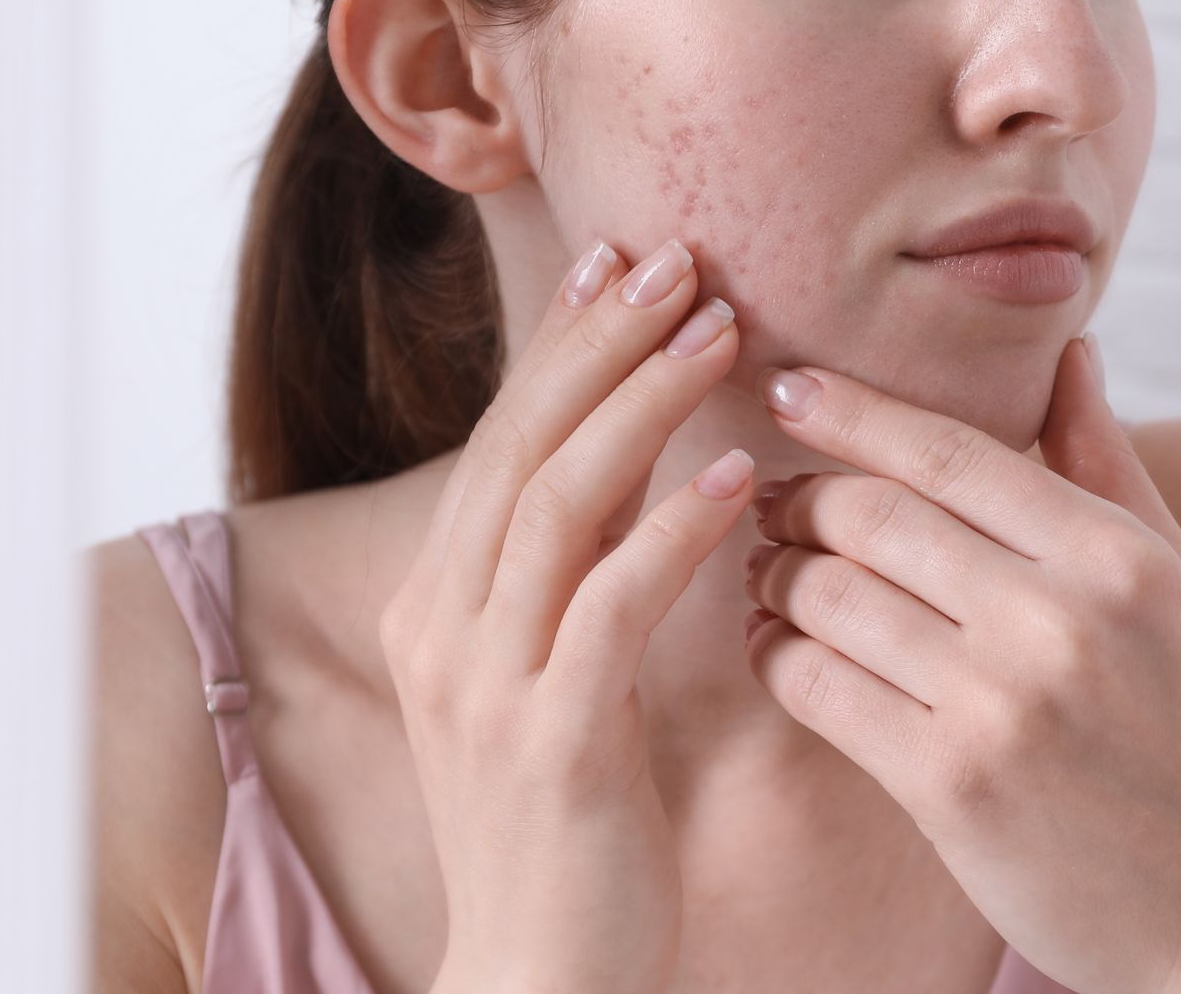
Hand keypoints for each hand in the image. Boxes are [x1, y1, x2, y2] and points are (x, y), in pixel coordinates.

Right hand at [380, 236, 752, 993]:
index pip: (505, 438)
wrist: (538, 975)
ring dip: (643, 405)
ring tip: (722, 332)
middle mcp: (448, 625)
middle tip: (682, 259)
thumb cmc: (568, 819)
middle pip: (523, 444)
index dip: (565, 343)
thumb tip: (650, 458)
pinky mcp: (554, 740)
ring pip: (560, 501)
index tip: (625, 259)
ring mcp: (489, 682)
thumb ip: (583, 568)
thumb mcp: (555, 673)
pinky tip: (735, 480)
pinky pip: (612, 606)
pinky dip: (672, 531)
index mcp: (445, 601)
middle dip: (602, 342)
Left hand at [739, 338, 1180, 993]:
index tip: (790, 390)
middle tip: (769, 502)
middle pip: (871, 514)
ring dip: (773, 578)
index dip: (850, 411)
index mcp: (1114, 555)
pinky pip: (822, 690)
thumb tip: (1069, 354)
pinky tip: (775, 650)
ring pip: (831, 596)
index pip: (946, 450)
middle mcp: (1057, 616)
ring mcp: (1001, 704)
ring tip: (766, 576)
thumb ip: (1112, 467)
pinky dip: (778, 659)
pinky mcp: (951, 788)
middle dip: (798, 498)